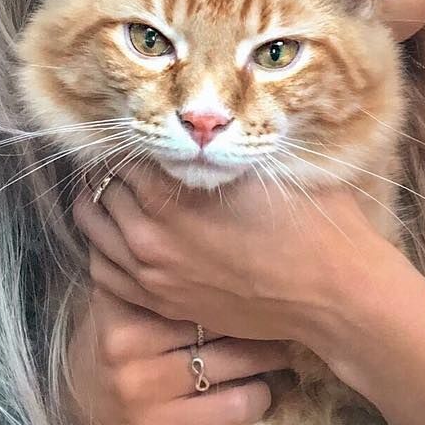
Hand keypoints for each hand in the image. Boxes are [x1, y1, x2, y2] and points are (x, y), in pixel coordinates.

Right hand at [62, 284, 293, 424]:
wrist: (79, 411)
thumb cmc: (123, 341)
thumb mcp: (130, 299)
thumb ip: (166, 274)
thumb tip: (235, 244)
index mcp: (121, 299)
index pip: (198, 279)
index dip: (238, 279)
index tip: (267, 277)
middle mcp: (126, 342)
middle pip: (222, 315)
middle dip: (262, 314)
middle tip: (288, 311)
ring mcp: (142, 388)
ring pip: (237, 359)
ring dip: (271, 355)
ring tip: (283, 348)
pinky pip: (237, 405)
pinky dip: (259, 395)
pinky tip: (258, 389)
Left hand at [70, 156, 398, 350]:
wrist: (331, 292)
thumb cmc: (311, 223)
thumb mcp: (267, 165)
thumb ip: (223, 145)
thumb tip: (202, 122)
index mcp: (173, 190)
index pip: (128, 149)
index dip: (139, 132)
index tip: (151, 127)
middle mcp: (149, 231)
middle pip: (102, 185)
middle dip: (116, 167)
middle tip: (135, 155)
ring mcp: (151, 272)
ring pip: (93, 227)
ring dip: (101, 203)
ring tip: (118, 189)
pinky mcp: (161, 302)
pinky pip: (104, 272)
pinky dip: (102, 247)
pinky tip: (117, 235)